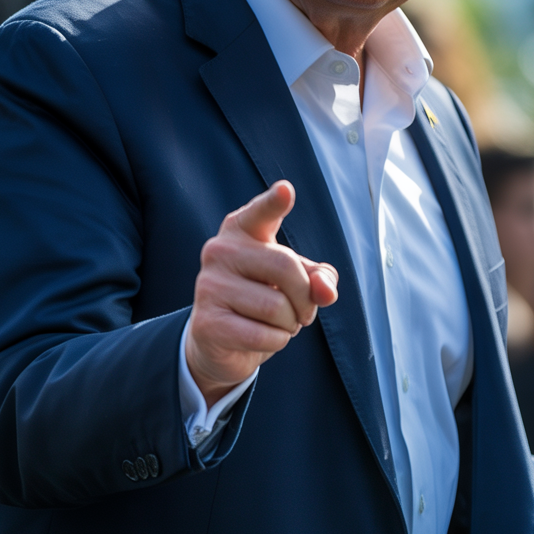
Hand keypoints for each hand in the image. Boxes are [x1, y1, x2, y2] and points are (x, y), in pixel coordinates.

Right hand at [186, 181, 338, 407]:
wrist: (218, 341)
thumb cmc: (263, 299)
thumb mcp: (295, 282)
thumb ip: (318, 278)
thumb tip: (326, 291)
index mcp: (242, 230)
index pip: (262, 213)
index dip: (274, 202)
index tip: (286, 190)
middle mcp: (220, 250)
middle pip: (286, 268)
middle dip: (306, 298)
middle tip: (302, 312)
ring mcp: (209, 286)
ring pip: (278, 308)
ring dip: (289, 325)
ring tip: (274, 323)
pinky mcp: (207, 323)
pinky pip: (266, 336)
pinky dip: (276, 343)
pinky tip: (258, 338)